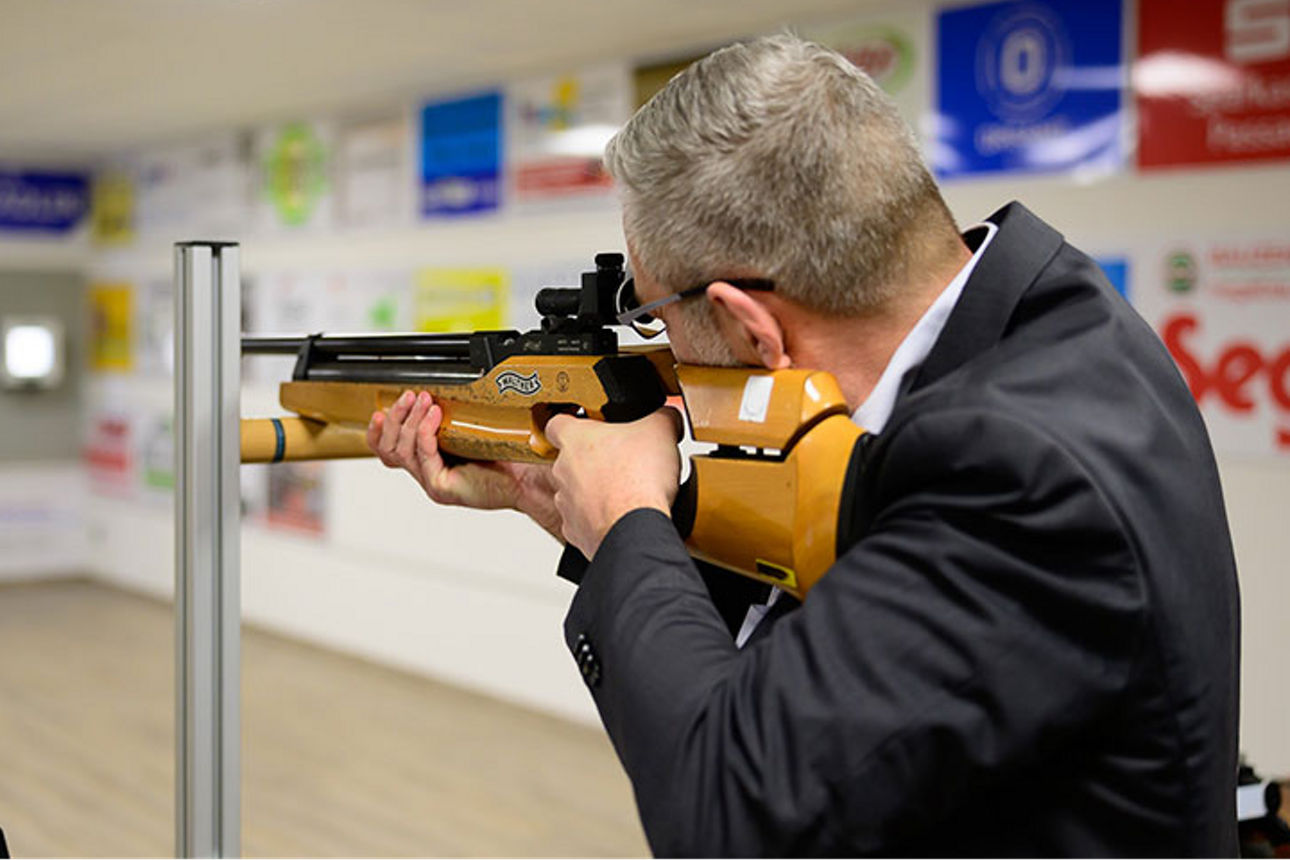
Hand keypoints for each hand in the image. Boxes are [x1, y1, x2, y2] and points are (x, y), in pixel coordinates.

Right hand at [367, 390, 561, 539]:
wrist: (529, 477)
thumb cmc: (508, 455)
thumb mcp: (470, 431)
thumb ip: (449, 418)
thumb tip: (437, 388)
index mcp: (430, 462)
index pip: (389, 449)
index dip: (380, 430)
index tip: (382, 408)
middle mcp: (428, 473)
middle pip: (389, 449)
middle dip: (396, 418)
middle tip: (409, 396)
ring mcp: (433, 483)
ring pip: (402, 452)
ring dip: (409, 421)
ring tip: (423, 400)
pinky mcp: (442, 488)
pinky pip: (424, 457)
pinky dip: (425, 433)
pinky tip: (434, 415)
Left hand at [545, 408, 683, 557]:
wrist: (636, 527)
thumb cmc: (638, 480)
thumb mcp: (661, 429)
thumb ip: (662, 416)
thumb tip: (668, 417)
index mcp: (576, 439)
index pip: (557, 423)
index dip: (572, 423)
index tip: (584, 425)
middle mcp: (563, 471)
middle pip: (570, 460)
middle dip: (593, 461)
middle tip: (620, 461)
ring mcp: (567, 503)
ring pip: (575, 492)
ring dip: (595, 491)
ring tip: (625, 491)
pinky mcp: (576, 531)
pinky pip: (584, 521)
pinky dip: (599, 519)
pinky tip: (622, 515)